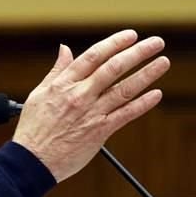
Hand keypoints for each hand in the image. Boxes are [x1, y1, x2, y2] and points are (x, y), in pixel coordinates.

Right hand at [13, 29, 169, 181]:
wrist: (32, 160)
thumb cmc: (34, 128)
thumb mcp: (39, 93)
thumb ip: (57, 70)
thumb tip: (65, 49)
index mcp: (64, 84)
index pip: (93, 56)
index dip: (114, 43)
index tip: (131, 35)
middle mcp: (80, 95)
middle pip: (113, 68)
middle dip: (137, 52)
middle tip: (156, 43)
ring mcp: (92, 113)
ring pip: (124, 89)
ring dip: (146, 74)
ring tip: (163, 62)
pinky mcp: (100, 131)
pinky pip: (126, 115)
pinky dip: (142, 104)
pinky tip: (156, 94)